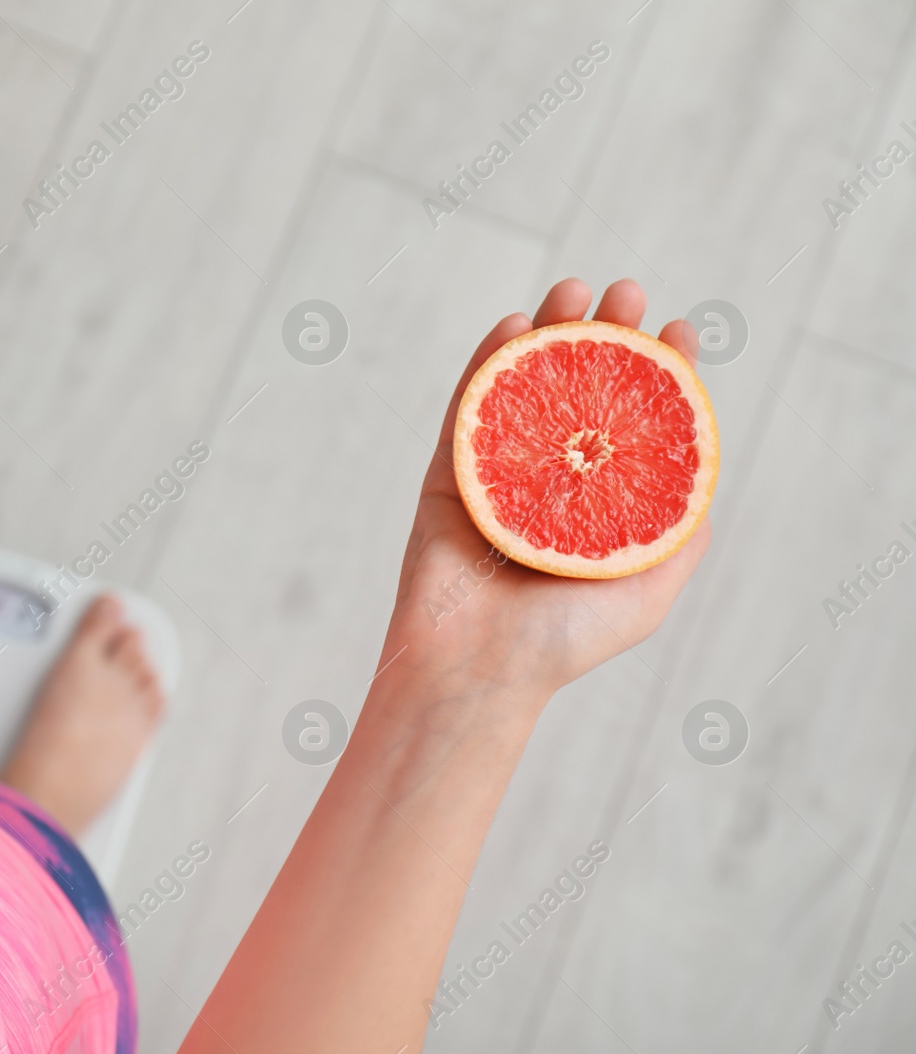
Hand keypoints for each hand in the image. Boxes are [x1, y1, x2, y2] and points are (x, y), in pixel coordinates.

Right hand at [386, 277, 710, 701]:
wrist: (476, 664)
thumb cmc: (565, 639)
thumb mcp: (651, 587)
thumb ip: (680, 529)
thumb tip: (705, 459)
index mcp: (601, 503)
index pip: (636, 423)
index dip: (661, 374)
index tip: (681, 332)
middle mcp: (553, 479)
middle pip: (582, 388)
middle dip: (608, 335)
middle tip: (628, 292)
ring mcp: (499, 469)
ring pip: (526, 383)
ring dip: (550, 329)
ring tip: (577, 286)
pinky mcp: (451, 468)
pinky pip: (469, 403)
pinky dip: (489, 358)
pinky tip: (514, 322)